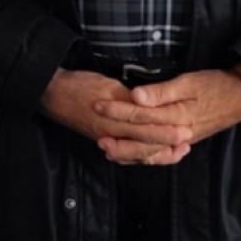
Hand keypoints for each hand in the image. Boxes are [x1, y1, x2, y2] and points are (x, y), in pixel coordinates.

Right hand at [39, 68, 192, 165]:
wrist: (53, 94)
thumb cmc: (80, 86)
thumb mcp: (108, 86)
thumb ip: (129, 99)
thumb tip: (149, 105)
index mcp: (113, 120)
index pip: (146, 130)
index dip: (166, 131)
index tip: (185, 130)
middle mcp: (110, 134)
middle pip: (144, 146)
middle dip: (167, 146)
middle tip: (188, 142)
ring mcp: (106, 139)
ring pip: (135, 154)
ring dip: (157, 153)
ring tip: (177, 150)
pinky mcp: (102, 138)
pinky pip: (125, 153)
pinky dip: (141, 155)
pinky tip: (152, 152)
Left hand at [94, 63, 240, 163]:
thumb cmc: (216, 85)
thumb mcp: (190, 82)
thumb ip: (162, 92)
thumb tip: (136, 97)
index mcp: (176, 117)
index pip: (139, 116)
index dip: (117, 111)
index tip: (97, 105)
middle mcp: (177, 133)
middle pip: (141, 140)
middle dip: (117, 138)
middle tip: (95, 135)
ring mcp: (182, 139)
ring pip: (150, 152)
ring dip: (128, 151)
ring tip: (108, 149)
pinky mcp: (186, 140)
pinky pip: (161, 155)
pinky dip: (145, 156)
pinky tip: (134, 155)